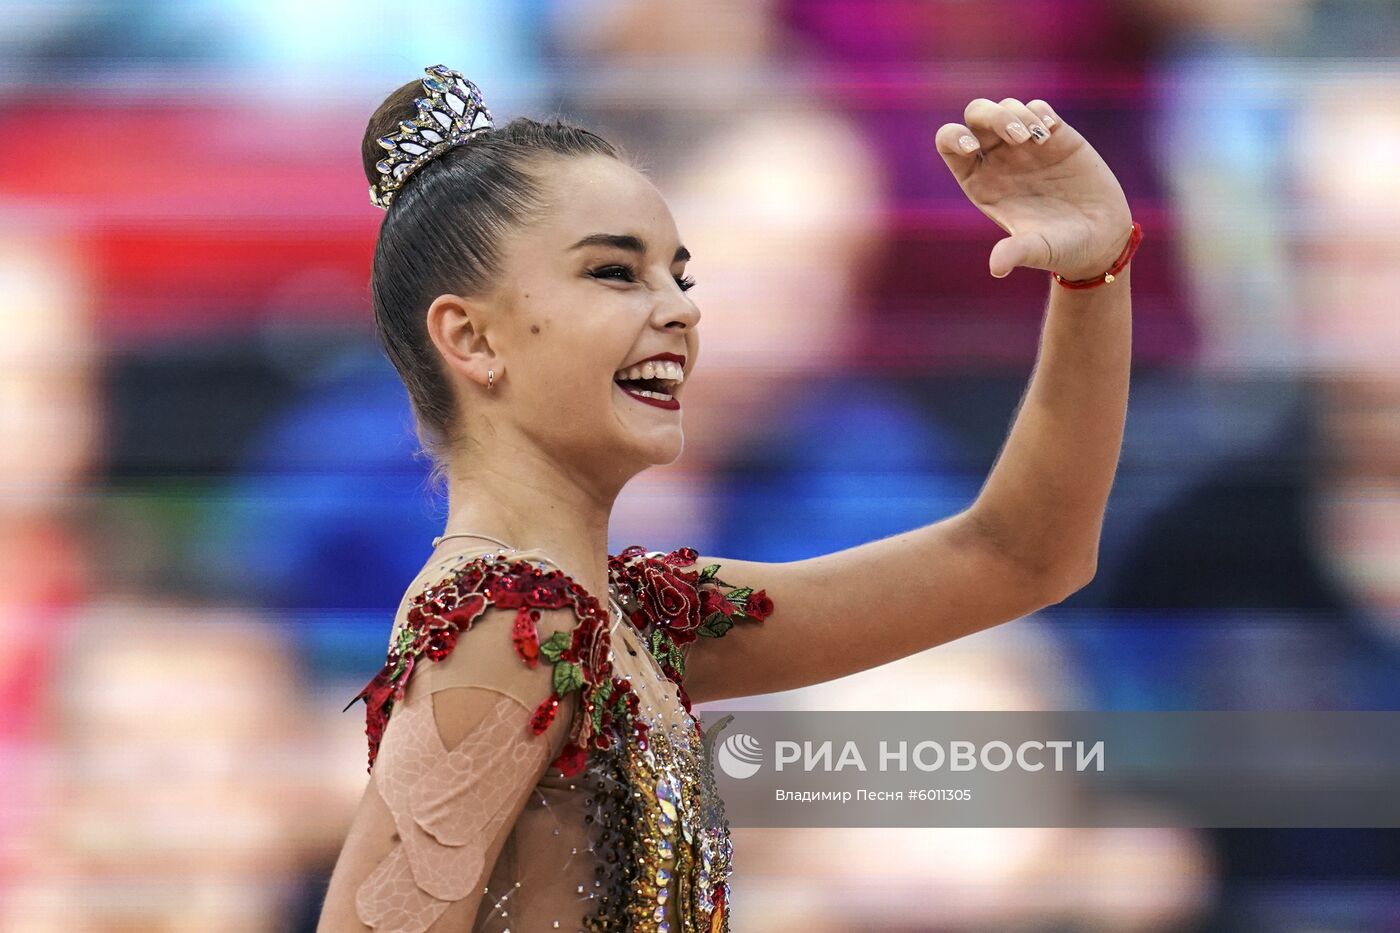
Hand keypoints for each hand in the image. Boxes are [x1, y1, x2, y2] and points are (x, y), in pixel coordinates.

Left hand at [935, 98, 1132, 279]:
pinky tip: (1051, 134)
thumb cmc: (1061, 248)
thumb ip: (1016, 253)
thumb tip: (997, 268)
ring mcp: (1026, 146)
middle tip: (1018, 138)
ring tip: (1039, 140)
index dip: (952, 137)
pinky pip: (1038, 108)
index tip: (971, 147)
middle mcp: (999, 161)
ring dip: (1019, 115)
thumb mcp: (1038, 250)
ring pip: (1007, 106)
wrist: (1100, 238)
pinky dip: (1041, 113)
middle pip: (976, 114)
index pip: (949, 144)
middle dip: (992, 117)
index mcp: (980, 183)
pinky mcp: (1057, 136)